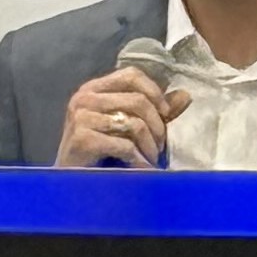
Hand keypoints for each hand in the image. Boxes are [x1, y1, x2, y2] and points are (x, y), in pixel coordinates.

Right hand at [55, 68, 185, 167]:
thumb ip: (154, 111)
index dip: (155, 92)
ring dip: (150, 146)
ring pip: (134, 124)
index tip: (166, 114)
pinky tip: (141, 169)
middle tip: (160, 147)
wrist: (70, 181)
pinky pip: (124, 145)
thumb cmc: (100, 153)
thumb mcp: (126, 127)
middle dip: (157, 126)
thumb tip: (185, 95)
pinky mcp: (82, 139)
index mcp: (93, 88)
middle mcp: (84, 97)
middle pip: (137, 100)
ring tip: (151, 159)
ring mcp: (81, 117)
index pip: (131, 75)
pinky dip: (139, 160)